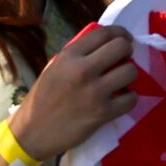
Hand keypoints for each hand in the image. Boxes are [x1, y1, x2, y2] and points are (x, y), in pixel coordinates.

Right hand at [8, 24, 139, 160]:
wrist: (33, 132)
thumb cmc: (43, 98)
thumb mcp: (54, 67)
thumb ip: (77, 55)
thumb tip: (104, 45)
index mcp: (70, 55)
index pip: (104, 33)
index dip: (121, 33)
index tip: (125, 39)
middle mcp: (83, 69)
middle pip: (122, 47)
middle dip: (128, 51)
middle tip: (124, 60)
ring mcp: (94, 91)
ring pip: (130, 71)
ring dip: (129, 75)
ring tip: (121, 82)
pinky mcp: (103, 113)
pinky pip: (131, 99)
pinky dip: (129, 98)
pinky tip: (121, 100)